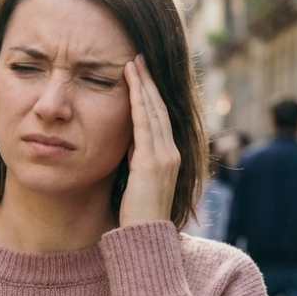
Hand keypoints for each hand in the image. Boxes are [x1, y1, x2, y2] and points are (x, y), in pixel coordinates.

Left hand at [119, 55, 180, 227]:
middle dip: (148, 81)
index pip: (160, 118)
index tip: (141, 74)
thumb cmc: (137, 216)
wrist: (145, 239)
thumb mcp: (137, 182)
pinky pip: (145, 123)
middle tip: (139, 57)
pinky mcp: (152, 161)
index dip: (150, 94)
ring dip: (143, 84)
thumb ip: (135, 161)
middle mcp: (171, 153)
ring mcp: (164, 156)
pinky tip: (132, 83)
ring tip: (133, 61)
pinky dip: (139, 100)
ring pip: (154, 110)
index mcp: (169, 157)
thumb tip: (125, 144)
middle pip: (160, 108)